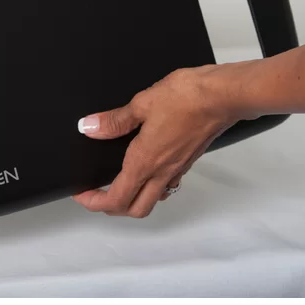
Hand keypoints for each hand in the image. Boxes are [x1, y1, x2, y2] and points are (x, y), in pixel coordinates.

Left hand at [73, 43, 304, 218]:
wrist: (222, 96)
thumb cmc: (186, 97)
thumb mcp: (141, 103)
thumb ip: (115, 120)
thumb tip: (89, 127)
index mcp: (144, 162)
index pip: (116, 199)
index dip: (94, 202)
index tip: (81, 194)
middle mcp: (161, 172)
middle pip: (135, 209)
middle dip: (112, 207)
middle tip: (96, 193)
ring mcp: (177, 169)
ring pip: (153, 200)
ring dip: (134, 199)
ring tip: (118, 182)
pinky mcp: (188, 161)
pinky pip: (168, 185)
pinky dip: (153, 185)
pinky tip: (147, 167)